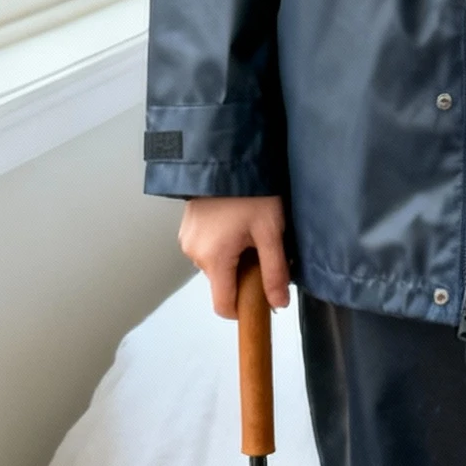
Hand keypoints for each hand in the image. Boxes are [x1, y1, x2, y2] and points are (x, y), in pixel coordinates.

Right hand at [178, 195, 290, 317]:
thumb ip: (275, 271)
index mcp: (214, 259)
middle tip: (263, 249)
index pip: (223, 305)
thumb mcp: (271, 232)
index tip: (261, 299)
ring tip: (250, 232)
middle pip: (222, 283)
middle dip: (243, 275)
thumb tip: (279, 304)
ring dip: (234, 259)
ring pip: (216, 266)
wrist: (226, 156)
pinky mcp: (187, 228)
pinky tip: (236, 226)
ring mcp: (187, 240)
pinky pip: (207, 249)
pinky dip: (223, 246)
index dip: (243, 309)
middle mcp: (194, 253)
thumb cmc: (250, 191)